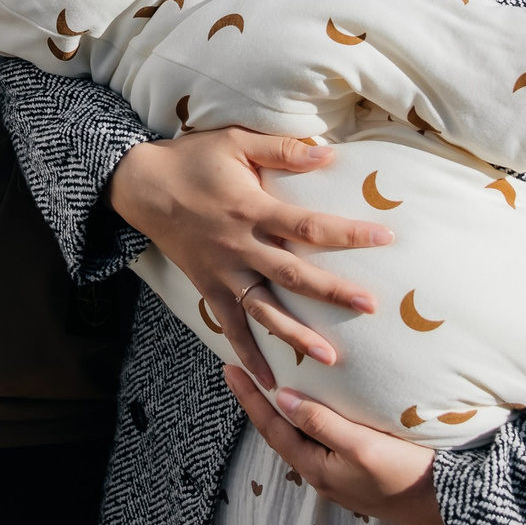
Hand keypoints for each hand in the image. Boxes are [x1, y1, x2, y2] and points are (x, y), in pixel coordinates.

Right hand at [107, 129, 385, 386]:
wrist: (141, 185)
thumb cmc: (192, 159)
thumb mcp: (236, 142)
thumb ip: (283, 150)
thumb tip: (329, 154)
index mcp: (250, 210)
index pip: (307, 226)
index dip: (347, 233)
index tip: (384, 238)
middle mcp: (239, 247)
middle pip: (293, 275)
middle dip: (333, 292)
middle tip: (370, 306)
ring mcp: (223, 273)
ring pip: (264, 311)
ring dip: (297, 335)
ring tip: (330, 358)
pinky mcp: (208, 288)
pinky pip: (230, 327)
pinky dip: (248, 355)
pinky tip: (270, 381)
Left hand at [227, 366, 446, 524]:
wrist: (448, 507)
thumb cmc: (406, 474)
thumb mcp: (361, 447)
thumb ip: (321, 423)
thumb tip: (282, 398)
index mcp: (317, 469)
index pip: (272, 428)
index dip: (250, 398)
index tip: (229, 368)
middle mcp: (322, 474)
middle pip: (281, 432)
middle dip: (260, 401)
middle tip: (242, 368)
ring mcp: (340, 474)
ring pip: (301, 436)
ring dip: (284, 408)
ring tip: (270, 381)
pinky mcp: (358, 470)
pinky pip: (321, 439)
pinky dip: (309, 417)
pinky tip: (315, 404)